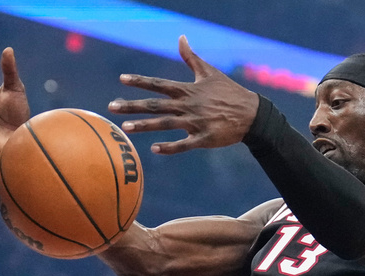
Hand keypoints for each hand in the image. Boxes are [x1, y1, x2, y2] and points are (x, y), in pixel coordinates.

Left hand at [108, 36, 258, 154]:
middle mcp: (188, 105)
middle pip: (155, 105)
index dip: (140, 81)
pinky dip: (170, 147)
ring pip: (165, 124)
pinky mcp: (204, 138)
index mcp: (187, 89)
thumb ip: (191, 57)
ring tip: (125, 128)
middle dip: (132, 105)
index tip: (122, 79)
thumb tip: (181, 37)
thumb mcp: (209, 72)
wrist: (252, 114)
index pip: (158, 84)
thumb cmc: (229, 92)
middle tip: (112, 107)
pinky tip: (154, 150)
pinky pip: (184, 144)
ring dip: (144, 126)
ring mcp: (195, 122)